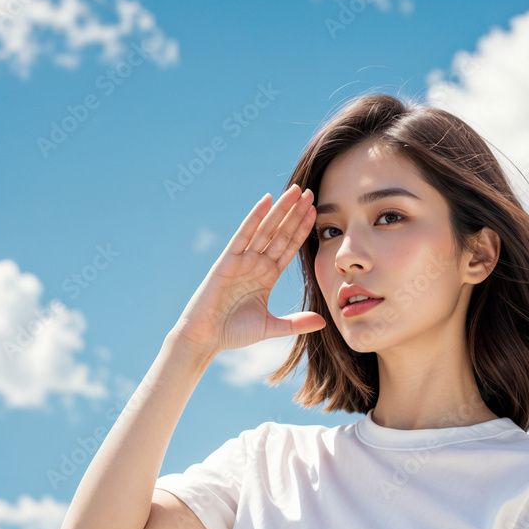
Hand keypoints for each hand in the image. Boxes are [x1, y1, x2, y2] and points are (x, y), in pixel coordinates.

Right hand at [171, 184, 324, 353]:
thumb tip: (323, 322)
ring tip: (296, 191)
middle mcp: (256, 264)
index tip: (316, 213)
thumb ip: (296, 323)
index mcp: (267, 276)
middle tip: (310, 192)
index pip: (289, 248)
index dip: (302, 230)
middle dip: (295, 214)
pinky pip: (243, 235)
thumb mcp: (271, 327)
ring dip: (281, 210)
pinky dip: (254, 217)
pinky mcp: (227, 261)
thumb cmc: (234, 332)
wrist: (206, 338)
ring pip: (265, 230)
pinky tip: (267, 201)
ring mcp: (242, 260)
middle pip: (280, 233)